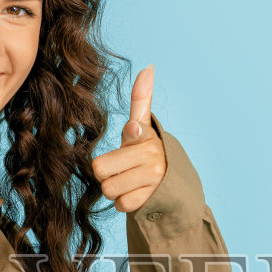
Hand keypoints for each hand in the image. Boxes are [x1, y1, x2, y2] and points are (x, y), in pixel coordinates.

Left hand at [92, 64, 167, 212]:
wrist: (171, 182)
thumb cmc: (145, 150)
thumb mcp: (141, 126)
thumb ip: (141, 99)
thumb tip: (148, 67)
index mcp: (145, 135)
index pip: (134, 130)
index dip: (132, 133)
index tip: (134, 131)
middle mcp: (151, 155)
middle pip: (100, 169)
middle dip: (105, 173)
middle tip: (120, 169)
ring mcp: (152, 179)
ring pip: (109, 189)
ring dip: (114, 189)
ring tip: (127, 181)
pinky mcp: (151, 199)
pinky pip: (121, 204)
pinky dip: (123, 202)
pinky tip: (134, 193)